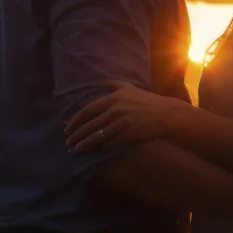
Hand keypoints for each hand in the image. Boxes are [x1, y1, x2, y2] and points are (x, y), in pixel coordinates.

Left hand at [65, 83, 182, 151]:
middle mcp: (115, 109)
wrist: (165, 114)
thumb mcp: (128, 87)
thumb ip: (111, 84)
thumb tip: (95, 81)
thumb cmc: (146, 101)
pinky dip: (99, 148)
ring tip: (75, 149)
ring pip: (98, 135)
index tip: (67, 128)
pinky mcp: (129, 134)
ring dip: (84, 144)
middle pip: (90, 124)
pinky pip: (110, 143)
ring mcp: (122, 122)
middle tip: (67, 142)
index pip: (87, 110)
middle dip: (76, 134)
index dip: (75, 121)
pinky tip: (93, 151)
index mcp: (113, 98)